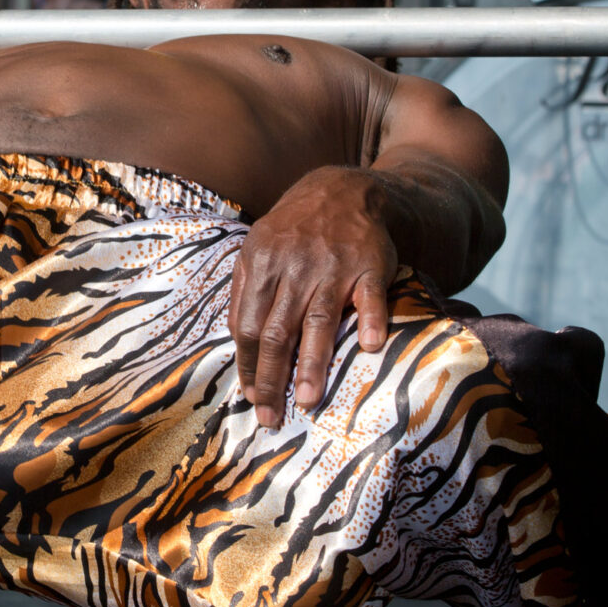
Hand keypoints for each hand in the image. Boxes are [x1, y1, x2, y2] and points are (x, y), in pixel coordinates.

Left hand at [227, 166, 397, 428]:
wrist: (342, 190)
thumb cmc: (293, 231)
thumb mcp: (257, 250)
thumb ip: (244, 292)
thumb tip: (236, 340)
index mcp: (261, 264)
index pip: (248, 325)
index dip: (248, 365)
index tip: (250, 397)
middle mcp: (295, 267)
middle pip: (277, 330)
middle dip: (272, 377)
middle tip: (271, 415)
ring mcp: (334, 266)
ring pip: (319, 320)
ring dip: (312, 362)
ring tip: (307, 399)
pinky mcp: (369, 266)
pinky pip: (371, 296)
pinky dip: (371, 320)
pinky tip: (369, 347)